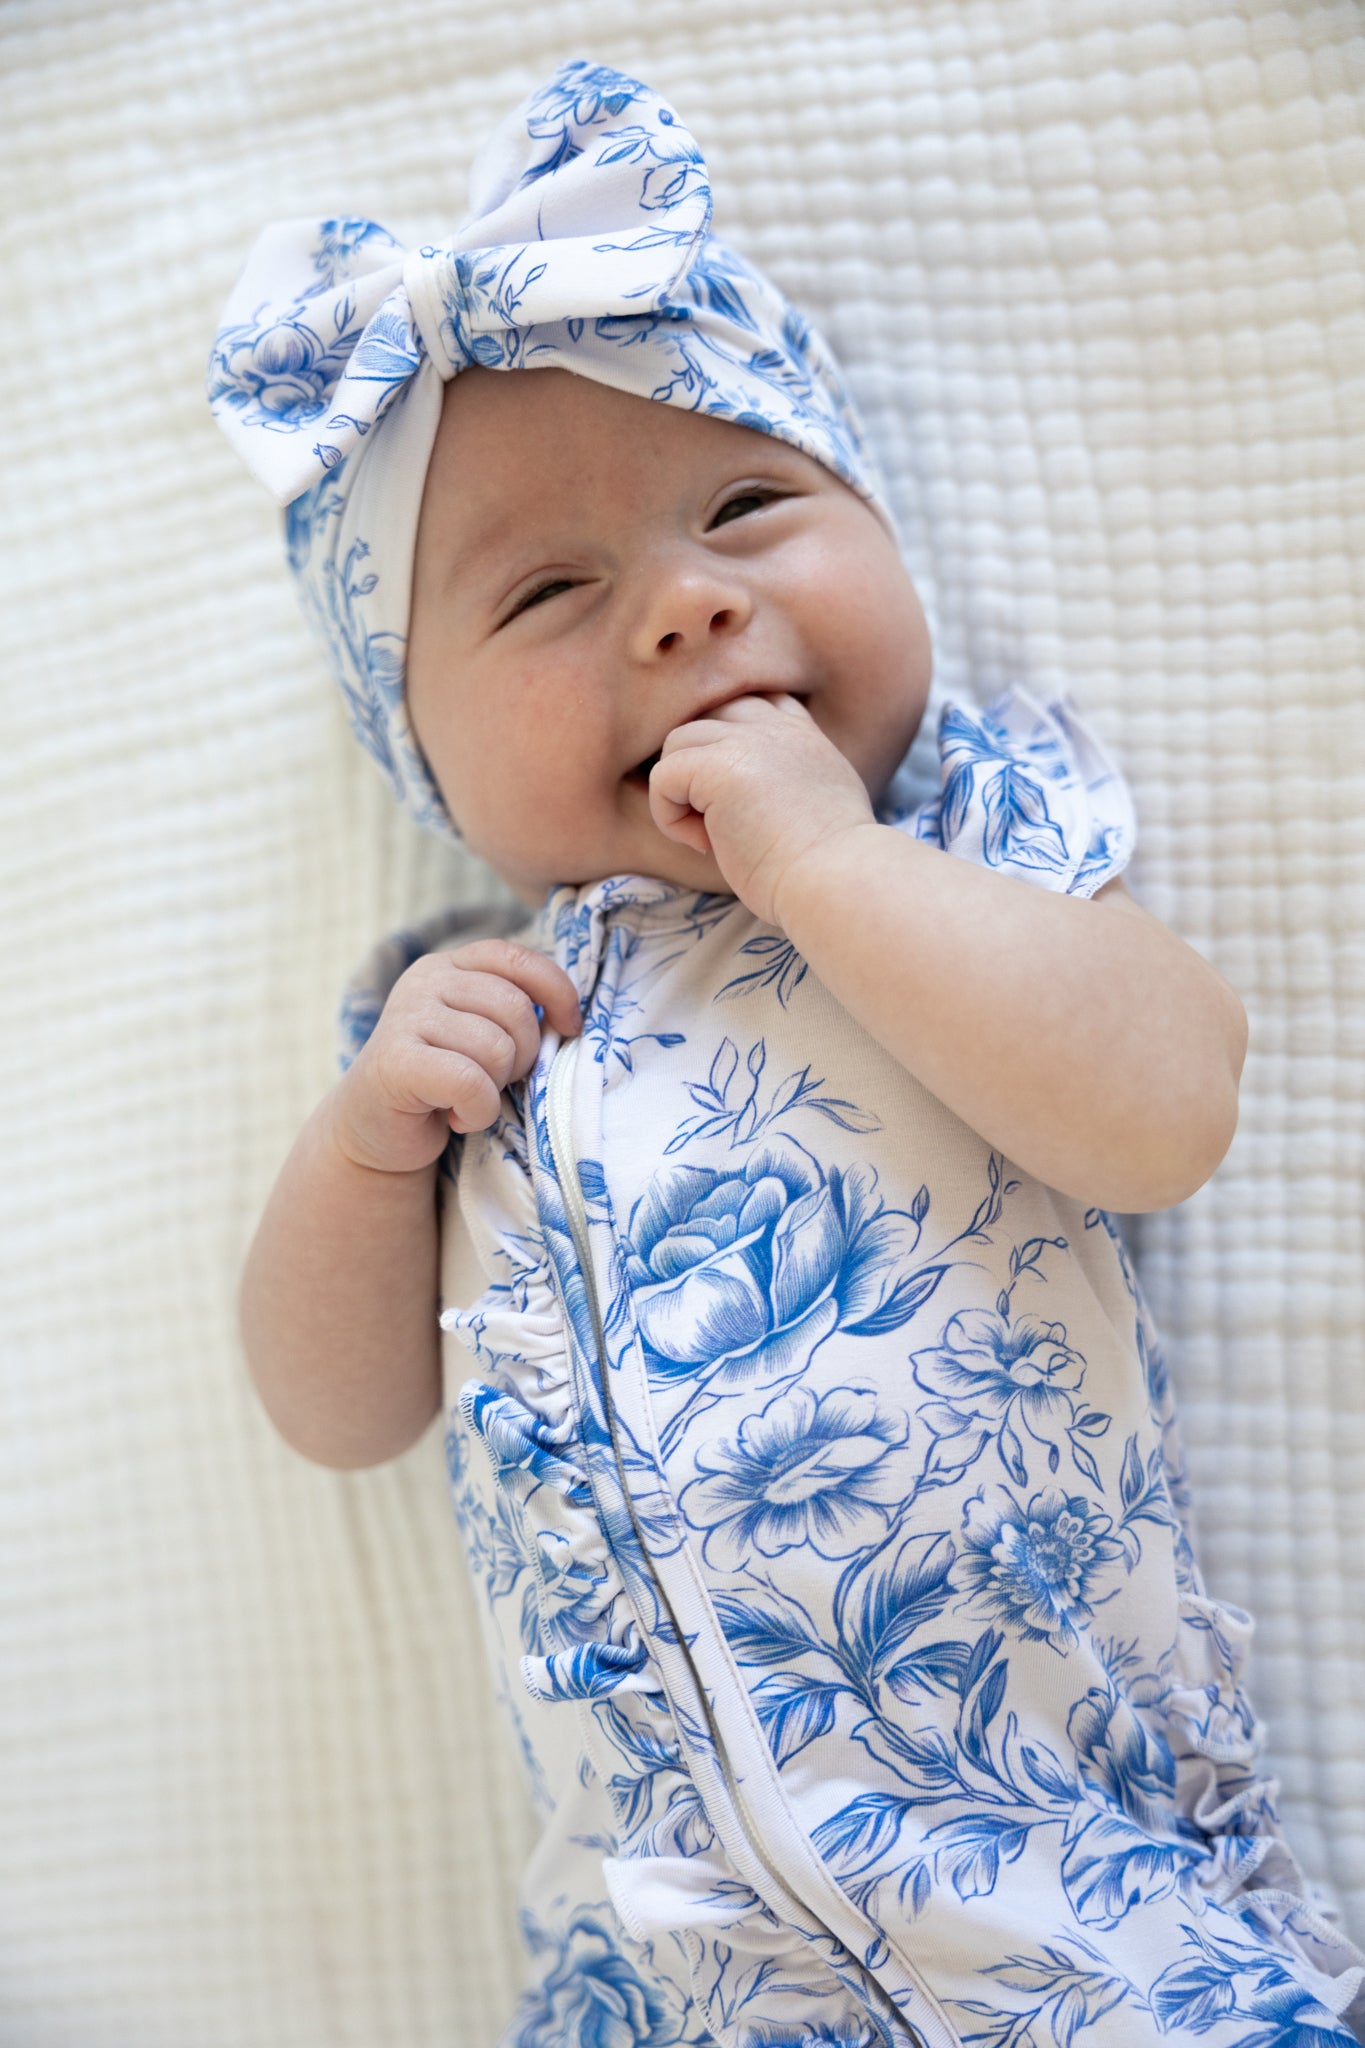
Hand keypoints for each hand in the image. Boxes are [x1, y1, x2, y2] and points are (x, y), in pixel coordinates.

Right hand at [328, 939, 580, 1174]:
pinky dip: (478, 1111)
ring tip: (469, 1099)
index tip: (570, 1028)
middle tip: (495, 1082)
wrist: (376, 1133)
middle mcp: (425, 981)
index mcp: (450, 966)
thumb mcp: (482, 1035)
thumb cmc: (442, 1085)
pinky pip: (470, 1082)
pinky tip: (457, 1117)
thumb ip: (513, 1013)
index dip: (556, 991)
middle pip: (516, 1009)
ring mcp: (406, 1016)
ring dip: (495, 1088)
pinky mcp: (395, 1060)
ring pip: (496, 1048)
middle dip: (523, 1056)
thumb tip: (568, 1018)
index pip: (517, 958)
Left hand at [647, 692, 874, 926]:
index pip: (752, 704)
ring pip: (678, 741)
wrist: (839, 881)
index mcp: (803, 735)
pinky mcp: (719, 767)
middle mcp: (776, 727)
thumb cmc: (831, 868)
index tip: (734, 798)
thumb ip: (790, 781)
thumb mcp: (822, 806)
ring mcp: (747, 741)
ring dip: (679, 791)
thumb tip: (756, 799)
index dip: (729, 743)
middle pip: (708, 715)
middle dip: (697, 764)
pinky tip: (704, 844)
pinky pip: (663, 776)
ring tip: (710, 835)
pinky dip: (670, 816)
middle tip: (715, 818)